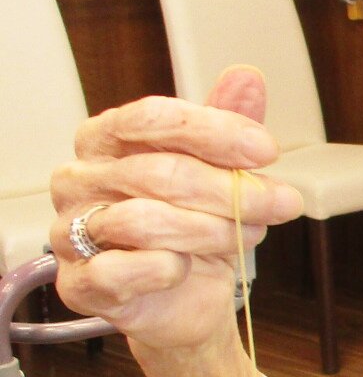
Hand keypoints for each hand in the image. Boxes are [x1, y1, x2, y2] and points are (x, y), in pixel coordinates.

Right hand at [50, 67, 303, 348]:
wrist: (184, 300)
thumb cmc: (193, 226)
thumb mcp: (218, 170)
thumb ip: (227, 122)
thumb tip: (247, 76)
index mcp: (103, 138)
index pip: (151, 118)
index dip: (214, 131)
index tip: (266, 150)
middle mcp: (78, 178)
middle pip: (157, 172)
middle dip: (229, 189)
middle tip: (278, 202)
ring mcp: (69, 231)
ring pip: (143, 221)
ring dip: (210, 230)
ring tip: (246, 234)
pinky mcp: (77, 283)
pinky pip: (121, 271)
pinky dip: (166, 269)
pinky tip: (186, 268)